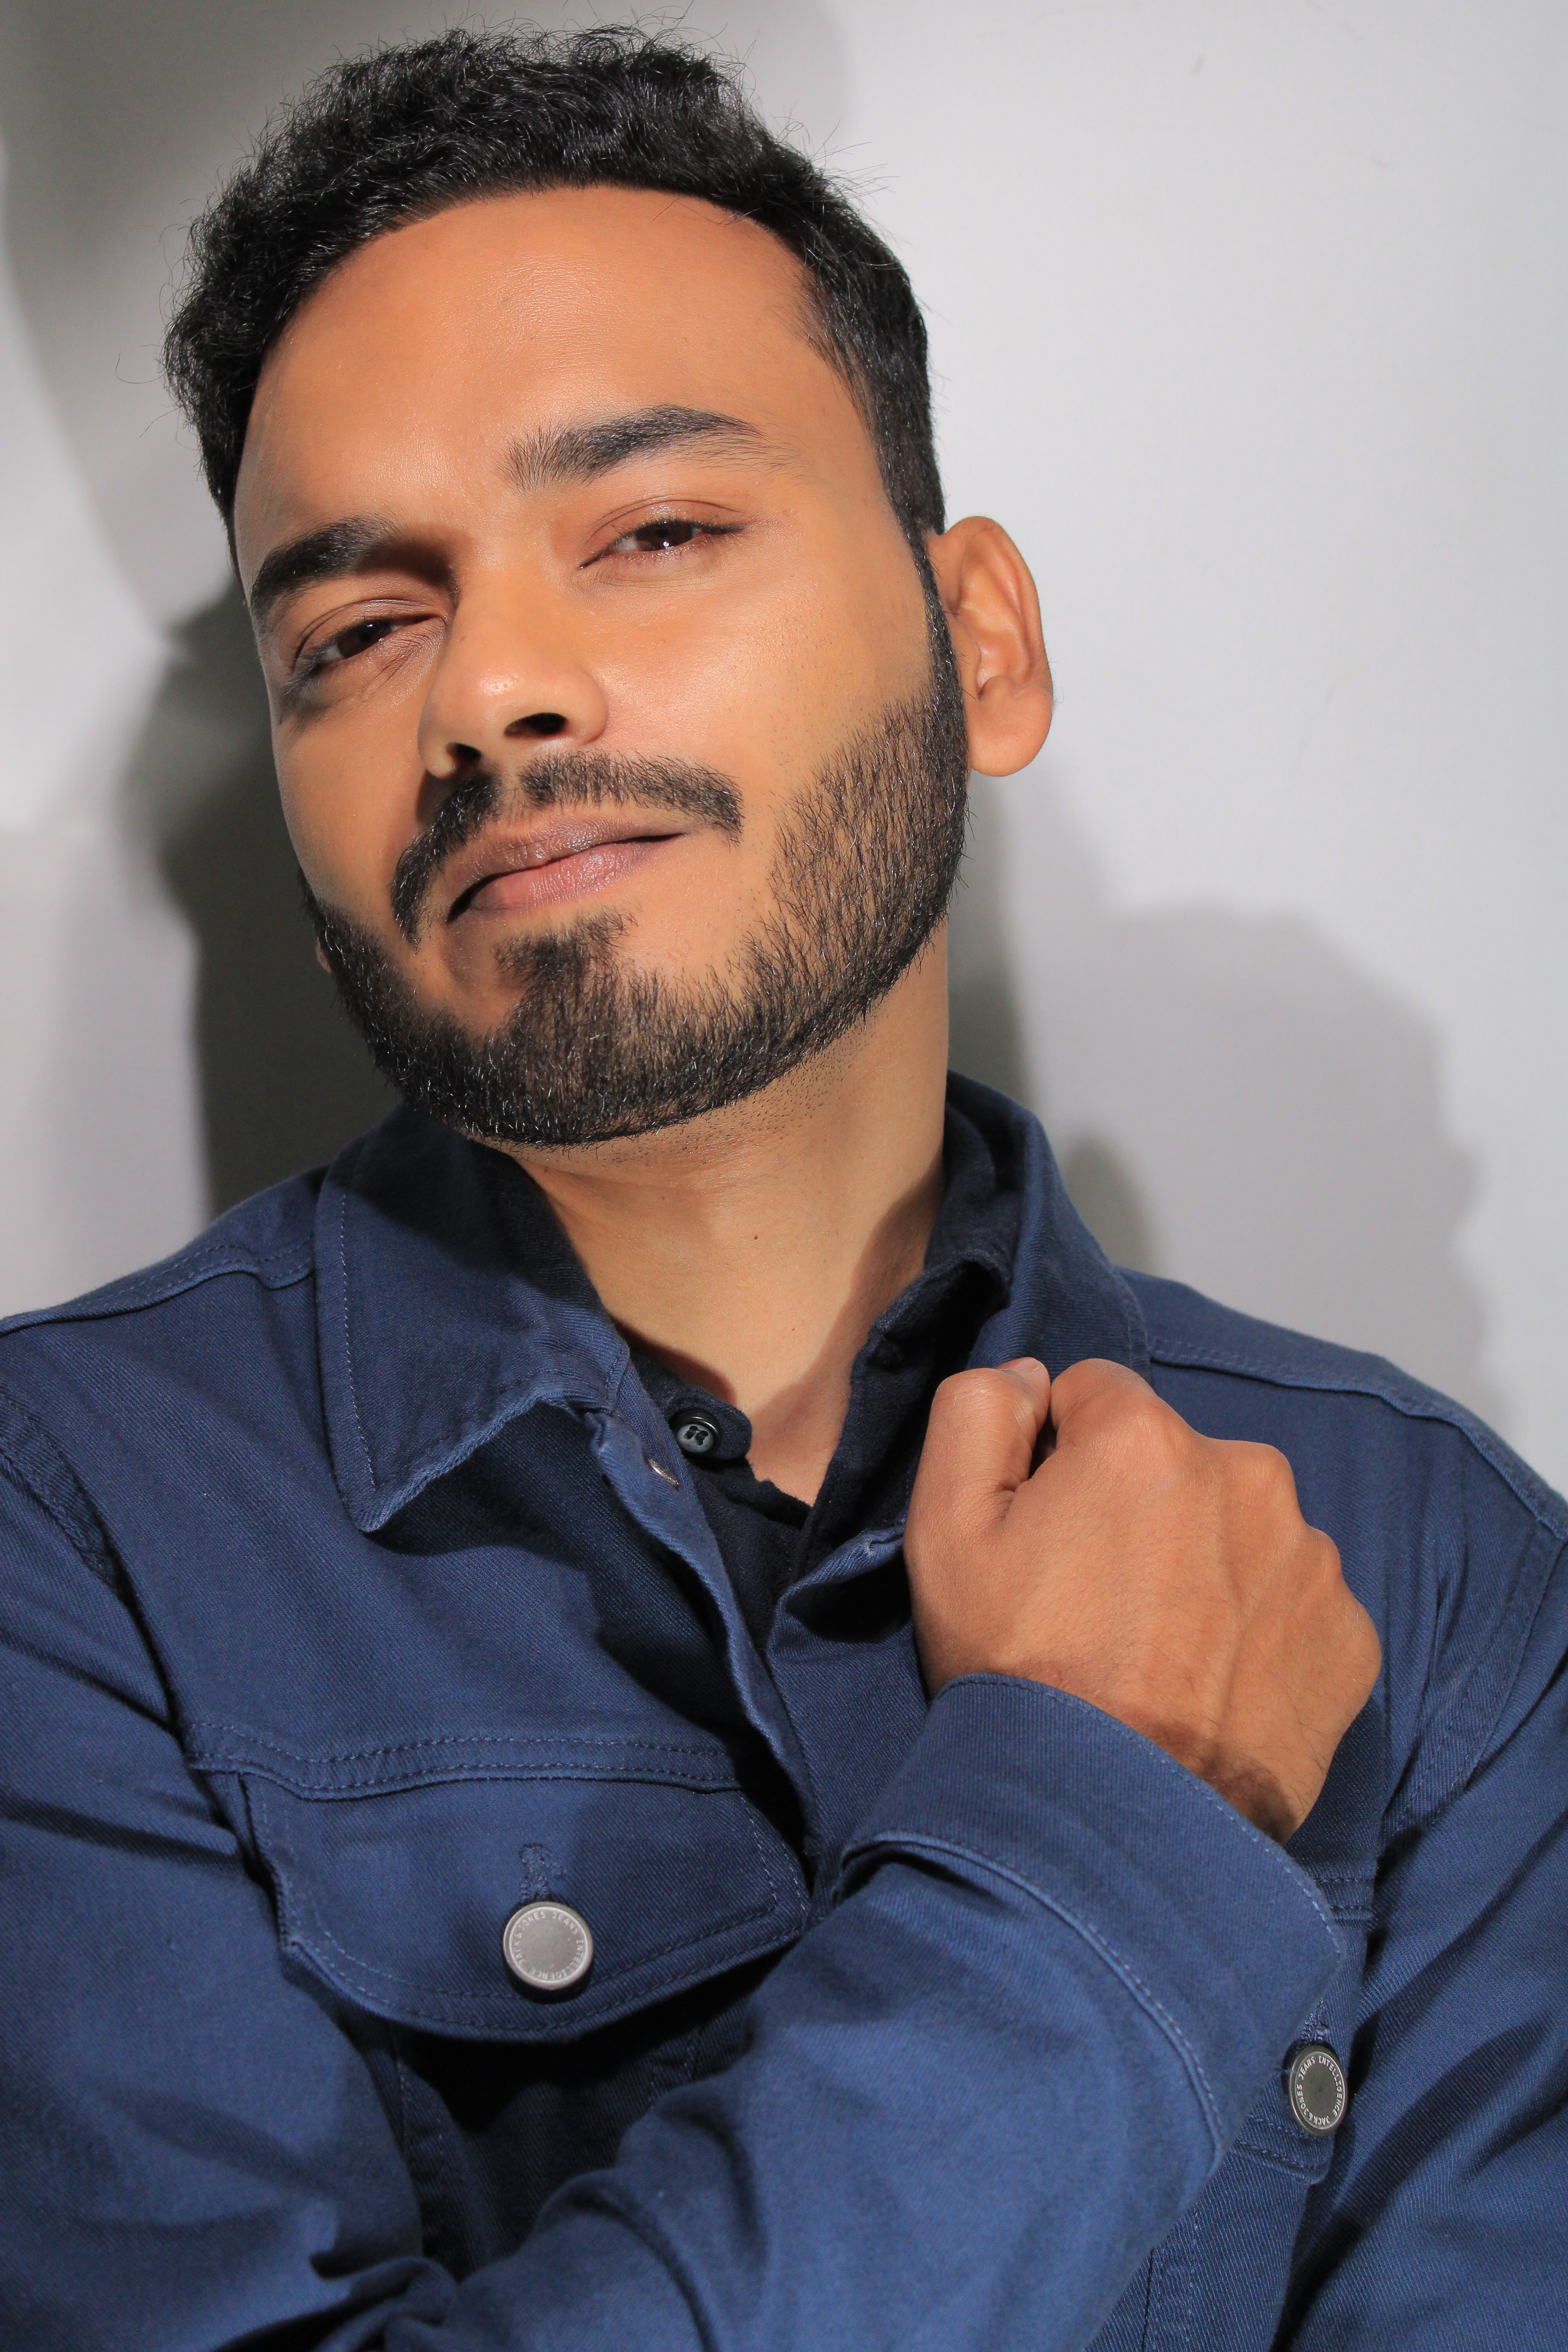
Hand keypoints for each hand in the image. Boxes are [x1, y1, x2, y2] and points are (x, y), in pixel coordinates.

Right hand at [903, 1357, 1380, 1839]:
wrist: (1112, 1829)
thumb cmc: (1018, 1673)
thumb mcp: (944, 1534)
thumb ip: (974, 1416)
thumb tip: (1030, 1376)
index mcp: (1145, 1438)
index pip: (1095, 1396)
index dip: (1059, 1458)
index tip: (1047, 1533)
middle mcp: (1247, 1475)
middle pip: (1177, 1462)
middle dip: (1140, 1509)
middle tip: (1099, 1605)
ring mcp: (1310, 1559)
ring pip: (1242, 1530)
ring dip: (1206, 1568)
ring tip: (1158, 1656)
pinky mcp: (1351, 1638)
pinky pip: (1295, 1604)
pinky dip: (1260, 1634)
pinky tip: (1213, 1689)